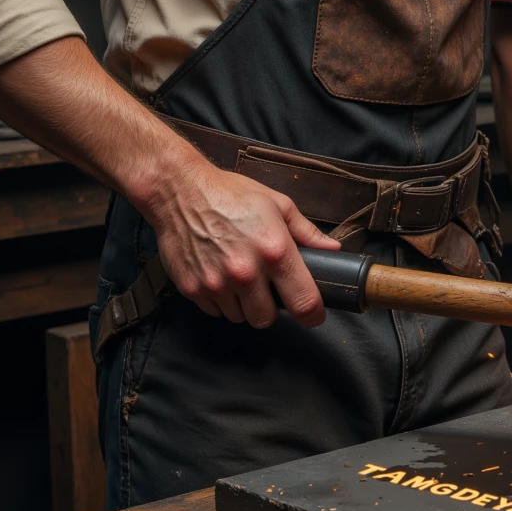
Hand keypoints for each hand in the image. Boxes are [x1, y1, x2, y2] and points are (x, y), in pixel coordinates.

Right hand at [149, 151, 340, 328]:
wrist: (179, 191)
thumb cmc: (230, 194)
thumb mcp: (277, 204)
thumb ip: (306, 232)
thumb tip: (332, 250)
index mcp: (275, 250)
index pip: (303, 302)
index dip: (313, 314)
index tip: (314, 314)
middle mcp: (246, 272)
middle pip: (267, 319)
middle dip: (270, 308)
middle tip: (266, 288)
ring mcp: (217, 284)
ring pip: (239, 317)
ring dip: (243, 304)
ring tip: (239, 277)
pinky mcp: (192, 289)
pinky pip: (215, 311)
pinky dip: (220, 301)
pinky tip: (219, 276)